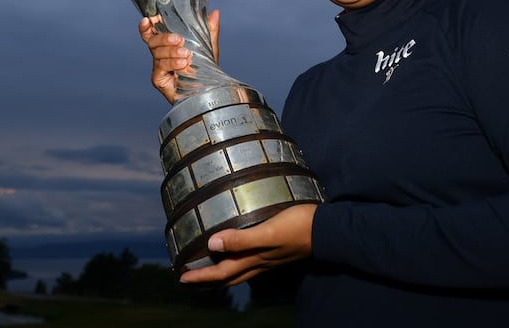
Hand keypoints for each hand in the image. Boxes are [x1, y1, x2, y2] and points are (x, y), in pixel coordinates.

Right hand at [138, 10, 219, 103]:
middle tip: (179, 39)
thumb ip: (210, 30)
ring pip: (157, 54)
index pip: (152, 33)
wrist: (206, 92)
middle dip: (164, 38)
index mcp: (168, 45)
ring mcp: (158, 67)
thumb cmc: (204, 70)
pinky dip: (172, 63)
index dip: (147, 26)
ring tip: (186, 54)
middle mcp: (161, 55)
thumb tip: (215, 12)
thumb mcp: (209, 47)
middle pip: (152, 41)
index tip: (148, 19)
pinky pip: (161, 67)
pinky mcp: (158, 79)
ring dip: (171, 52)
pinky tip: (182, 64)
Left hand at [179, 203, 315, 286]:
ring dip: (221, 275)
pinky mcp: (276, 251)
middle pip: (228, 277)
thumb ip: (241, 239)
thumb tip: (212, 244)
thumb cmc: (298, 227)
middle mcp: (259, 263)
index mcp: (254, 259)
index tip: (181, 277)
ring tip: (208, 273)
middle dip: (207, 280)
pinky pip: (250, 264)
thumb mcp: (268, 232)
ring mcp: (268, 259)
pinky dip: (237, 264)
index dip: (200, 276)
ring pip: (239, 272)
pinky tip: (238, 256)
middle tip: (188, 280)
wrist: (327, 231)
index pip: (221, 272)